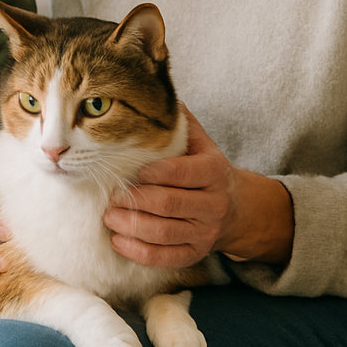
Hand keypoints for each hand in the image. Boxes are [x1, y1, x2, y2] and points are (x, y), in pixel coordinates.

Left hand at [103, 106, 231, 267]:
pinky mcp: (196, 254)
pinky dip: (139, 252)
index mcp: (213, 172)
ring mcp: (205, 232)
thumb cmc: (205, 168)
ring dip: (132, 226)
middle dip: (135, 200)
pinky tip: (118, 240)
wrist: (237, 208)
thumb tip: (153, 88)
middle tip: (109, 196)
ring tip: (109, 217)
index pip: (181, 172)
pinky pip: (166, 258)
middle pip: (169, 204)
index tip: (132, 172)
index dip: (153, 172)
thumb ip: (180, 122)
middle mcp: (213, 204)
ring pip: (165, 232)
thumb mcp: (201, 142)